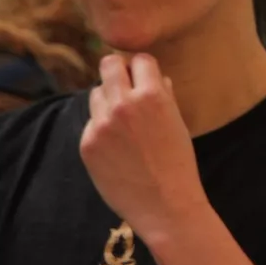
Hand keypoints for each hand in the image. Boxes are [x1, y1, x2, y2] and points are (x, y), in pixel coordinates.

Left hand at [80, 54, 207, 242]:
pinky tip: (116, 148)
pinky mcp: (87, 143)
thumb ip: (164, 95)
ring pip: (96, 93)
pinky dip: (101, 128)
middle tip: (125, 87)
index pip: (139, 59)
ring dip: (108, 100)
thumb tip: (154, 77)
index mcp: (152, 95)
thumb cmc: (179, 164)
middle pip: (108, 65)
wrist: (165, 205)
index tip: (144, 78)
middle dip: (118, 72)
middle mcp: (123, 104)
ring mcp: (101, 124)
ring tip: (123, 124)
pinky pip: (91, 122)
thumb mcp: (178, 123)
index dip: (143, 68)